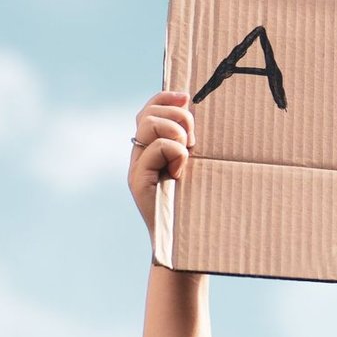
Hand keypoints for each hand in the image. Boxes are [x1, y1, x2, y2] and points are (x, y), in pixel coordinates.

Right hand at [128, 91, 195, 233]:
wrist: (186, 241)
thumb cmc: (199, 203)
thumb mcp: (198, 165)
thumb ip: (192, 142)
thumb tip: (196, 110)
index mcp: (153, 148)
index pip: (149, 109)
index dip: (165, 97)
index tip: (186, 96)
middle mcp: (140, 155)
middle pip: (147, 112)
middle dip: (176, 115)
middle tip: (193, 140)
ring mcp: (136, 167)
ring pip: (149, 124)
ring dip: (175, 131)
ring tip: (187, 154)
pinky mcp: (137, 181)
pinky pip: (156, 147)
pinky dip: (175, 152)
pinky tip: (181, 172)